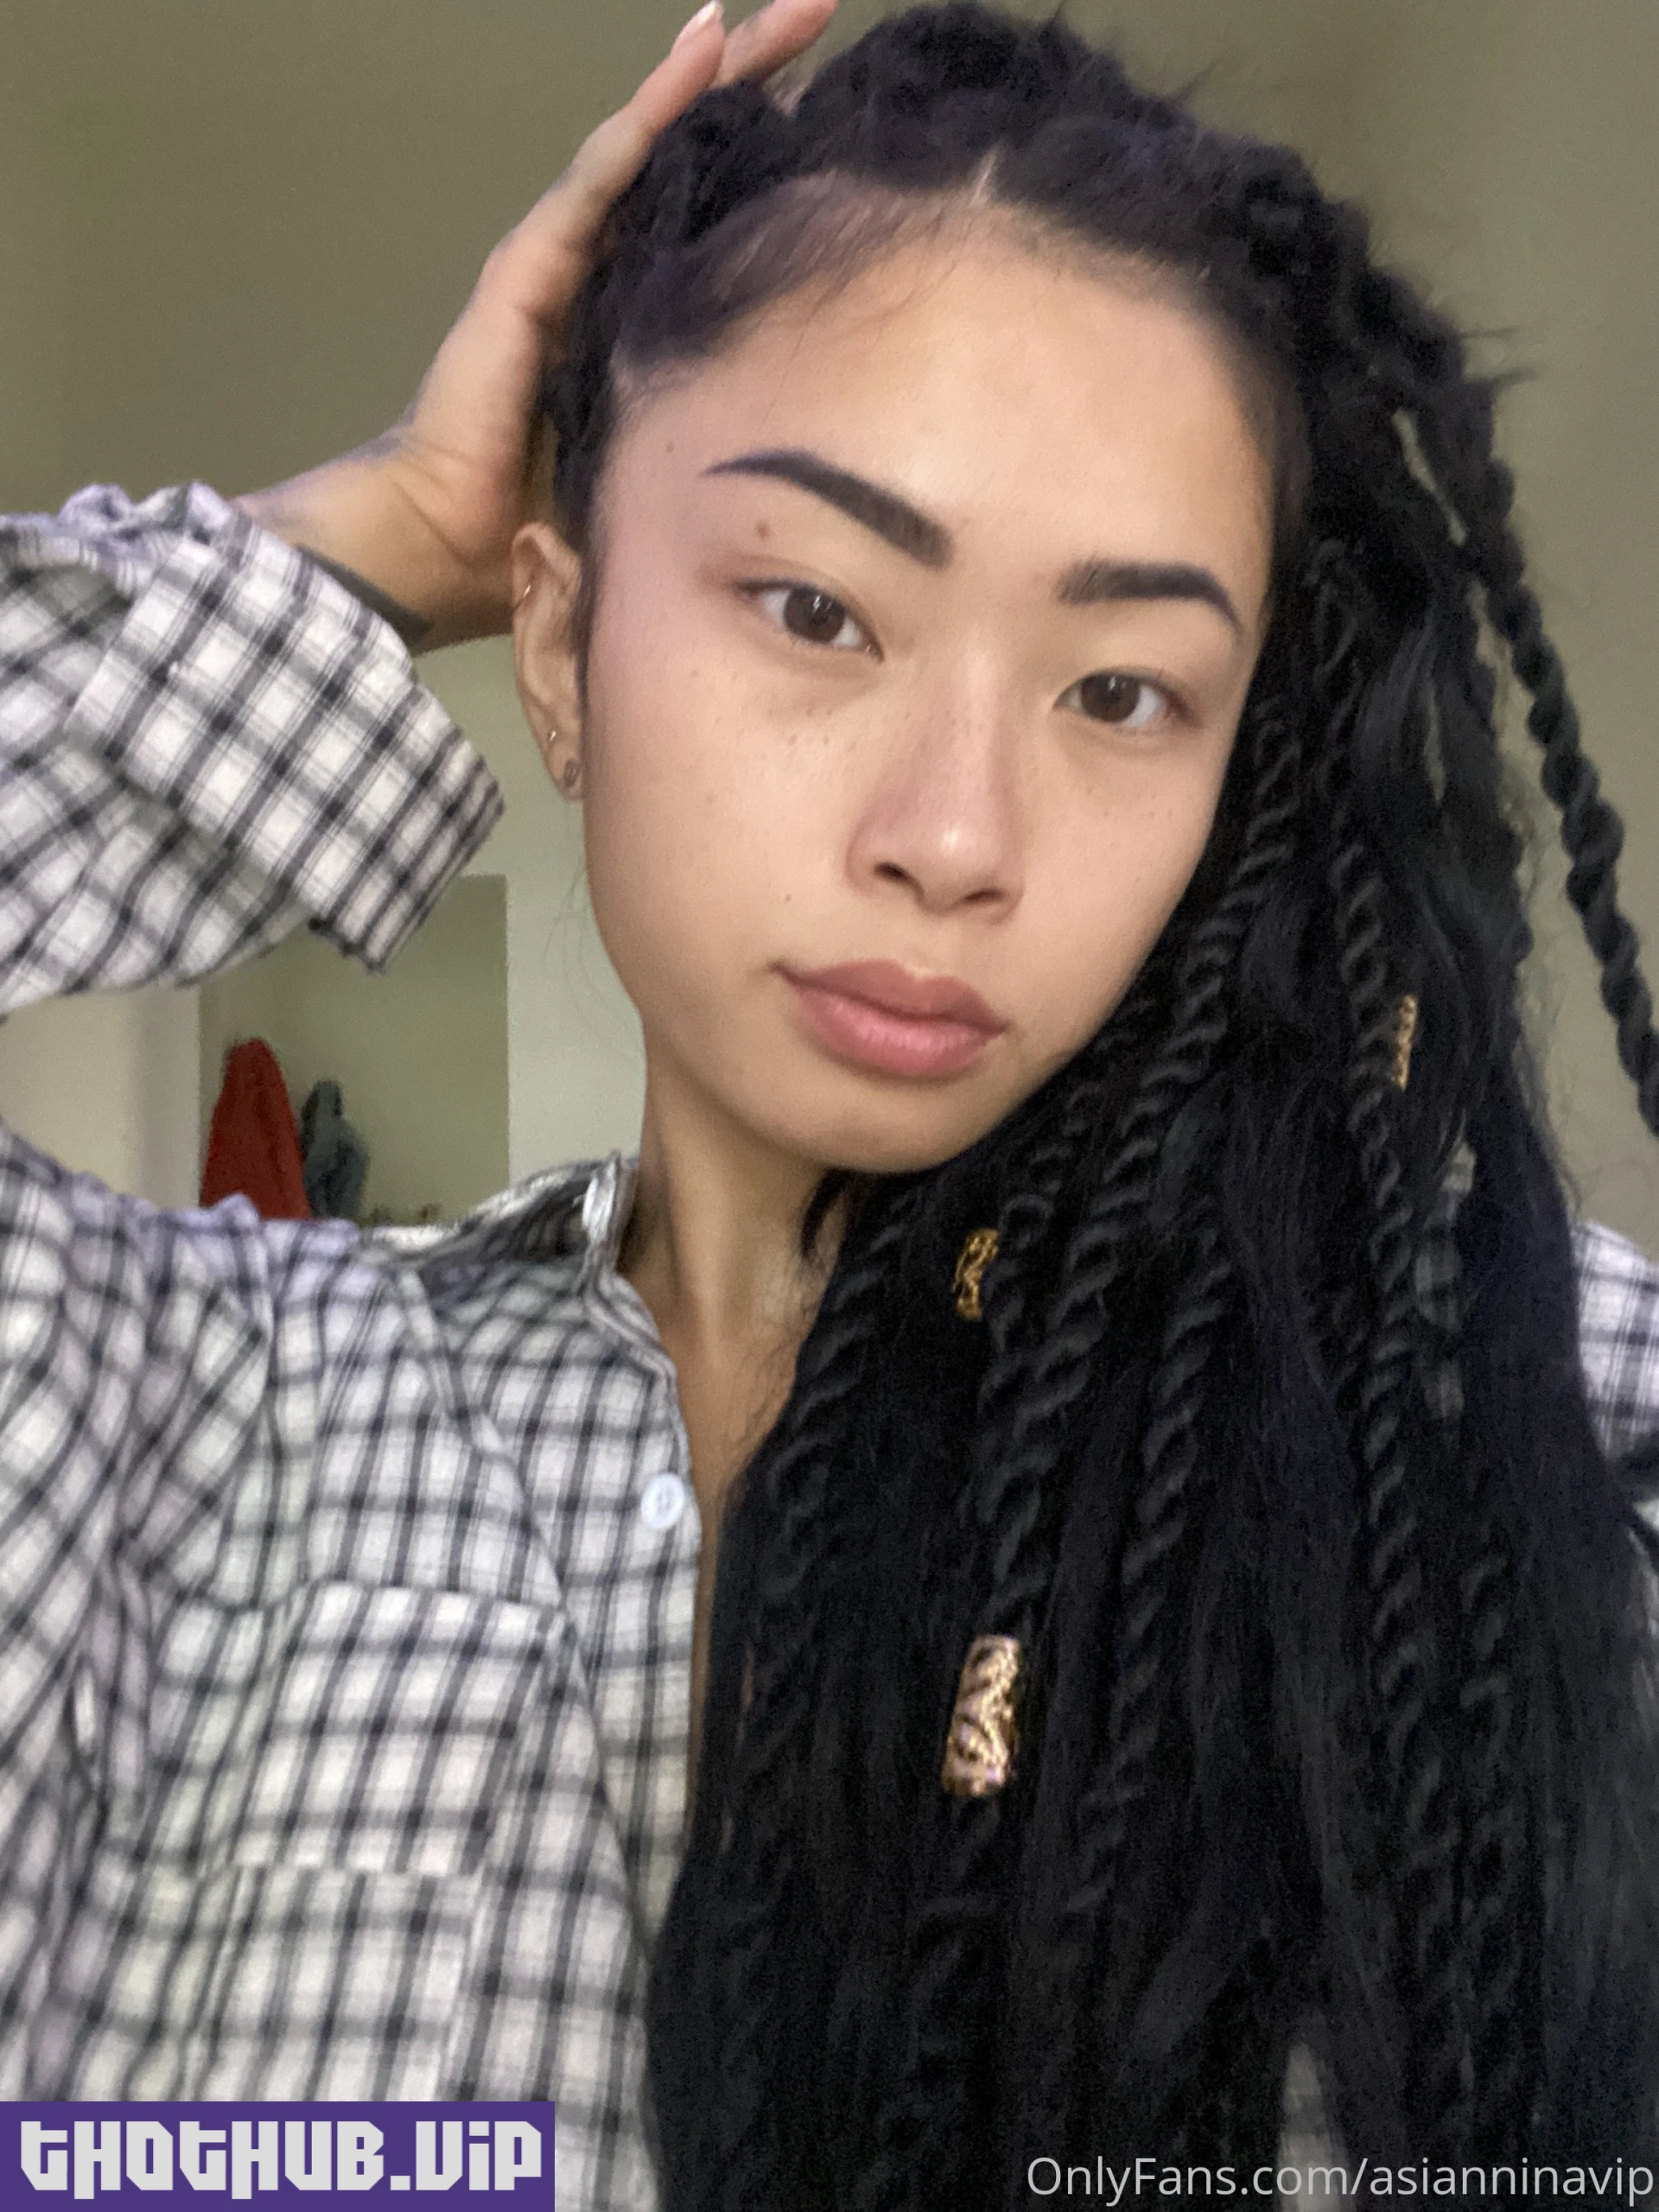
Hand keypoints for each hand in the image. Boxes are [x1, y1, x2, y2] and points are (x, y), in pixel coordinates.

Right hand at [237, 0, 834, 650]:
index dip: (774, 150)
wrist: (450, 543)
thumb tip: (814, 435)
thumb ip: (713, 420)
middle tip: (819, 5)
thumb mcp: (660, 455)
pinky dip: (653, 111)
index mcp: (637, 305)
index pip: (715, 206)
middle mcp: (603, 263)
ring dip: (712, 70)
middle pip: (691, 149)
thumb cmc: (547, 518)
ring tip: (774, 11)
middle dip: (756, 77)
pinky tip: (699, 55)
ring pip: (652, 139)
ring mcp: (562, 253)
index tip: (847, 106)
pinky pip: (604, 174)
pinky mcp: (531, 265)